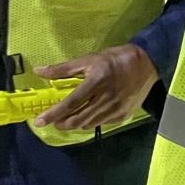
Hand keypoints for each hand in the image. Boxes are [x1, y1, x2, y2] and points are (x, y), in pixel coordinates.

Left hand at [34, 44, 157, 130]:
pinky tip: (88, 114)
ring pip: (88, 124)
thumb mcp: (88, 59)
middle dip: (62, 123)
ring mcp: (115, 109)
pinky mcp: (122, 115)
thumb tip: (38, 71)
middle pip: (78, 119)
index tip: (39, 121)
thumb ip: (62, 69)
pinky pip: (100, 123)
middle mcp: (106, 99)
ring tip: (69, 117)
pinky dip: (90, 121)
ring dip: (75, 123)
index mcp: (96, 82)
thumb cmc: (114, 60)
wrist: (146, 64)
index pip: (70, 103)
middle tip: (54, 121)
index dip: (53, 114)